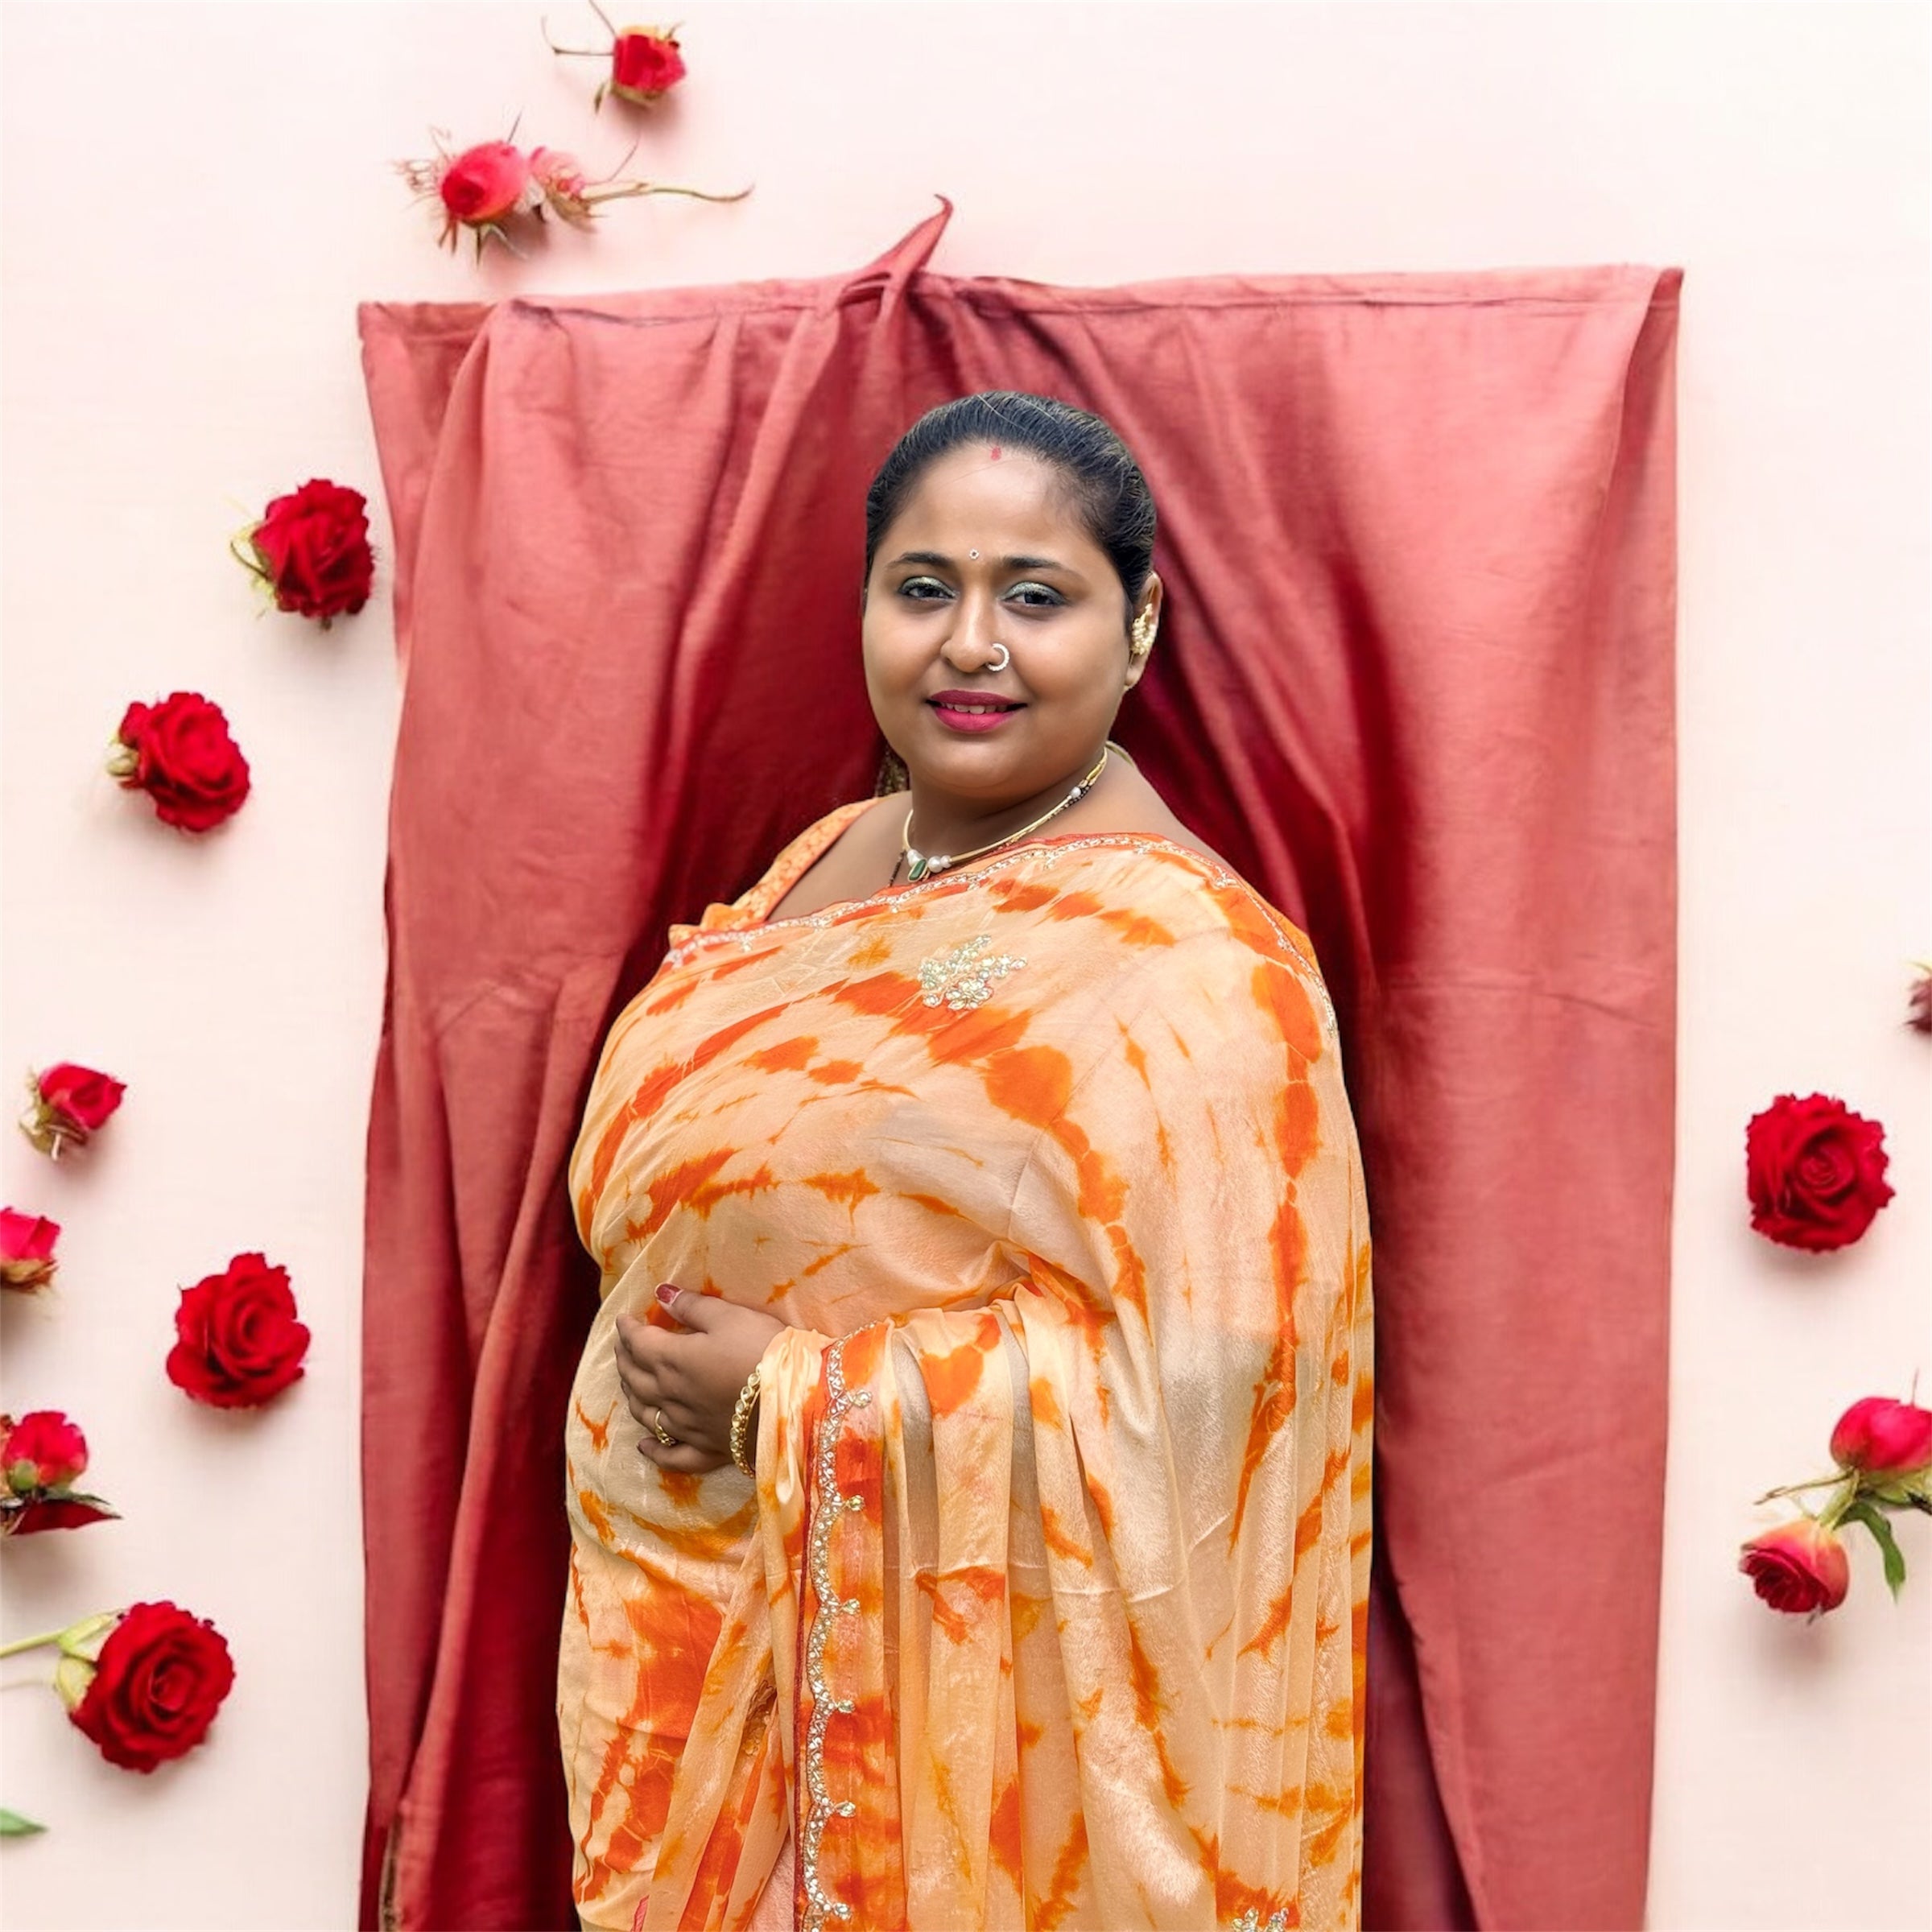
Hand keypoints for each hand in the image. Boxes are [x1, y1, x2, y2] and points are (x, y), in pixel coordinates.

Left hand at [614, 1284, 785, 1475]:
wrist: (795, 1403)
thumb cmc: (763, 1351)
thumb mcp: (730, 1317)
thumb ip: (692, 1307)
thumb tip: (661, 1294)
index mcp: (672, 1360)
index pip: (639, 1344)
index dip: (628, 1330)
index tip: (624, 1319)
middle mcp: (670, 1396)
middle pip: (635, 1378)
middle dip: (625, 1359)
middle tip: (623, 1345)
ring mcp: (686, 1427)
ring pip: (645, 1414)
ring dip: (632, 1396)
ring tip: (629, 1382)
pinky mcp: (706, 1450)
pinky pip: (670, 1456)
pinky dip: (653, 1451)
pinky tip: (643, 1446)